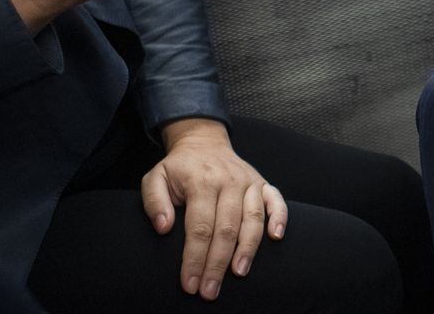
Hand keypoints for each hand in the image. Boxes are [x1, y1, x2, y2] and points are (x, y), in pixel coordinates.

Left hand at [142, 119, 287, 301]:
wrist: (204, 142)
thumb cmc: (178, 168)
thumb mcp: (155, 178)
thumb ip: (154, 201)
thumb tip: (164, 227)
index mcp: (202, 182)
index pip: (200, 227)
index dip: (195, 258)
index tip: (190, 284)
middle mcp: (229, 181)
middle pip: (226, 228)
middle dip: (218, 263)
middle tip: (210, 291)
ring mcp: (249, 182)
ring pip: (253, 218)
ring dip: (247, 248)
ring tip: (238, 273)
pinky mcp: (263, 183)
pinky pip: (276, 201)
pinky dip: (279, 218)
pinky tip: (276, 238)